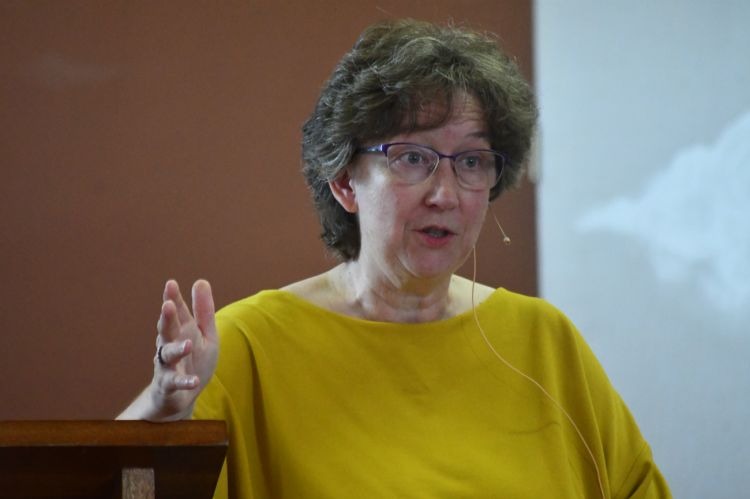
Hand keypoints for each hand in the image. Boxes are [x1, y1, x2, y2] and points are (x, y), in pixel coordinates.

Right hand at [148, 279, 218, 420]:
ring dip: (177, 350)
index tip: (171, 284)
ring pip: (168, 355)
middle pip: (167, 330)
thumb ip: (203, 311)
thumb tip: (200, 280)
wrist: (180, 397)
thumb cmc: (194, 360)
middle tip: (167, 305)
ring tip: (187, 344)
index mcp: (181, 331)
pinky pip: (175, 383)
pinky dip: (184, 382)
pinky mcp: (169, 386)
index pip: (176, 312)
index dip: (173, 298)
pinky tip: (194, 380)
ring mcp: (168, 366)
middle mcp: (170, 345)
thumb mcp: (204, 334)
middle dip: (167, 318)